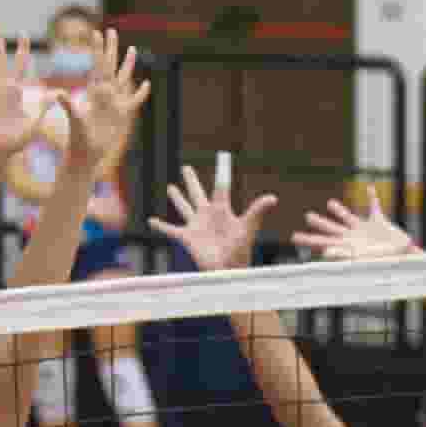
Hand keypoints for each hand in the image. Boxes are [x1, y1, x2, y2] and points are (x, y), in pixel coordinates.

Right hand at [0, 25, 54, 158]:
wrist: (1, 150)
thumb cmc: (17, 139)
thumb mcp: (36, 121)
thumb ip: (45, 106)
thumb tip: (59, 94)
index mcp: (16, 90)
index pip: (20, 64)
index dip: (22, 50)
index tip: (24, 34)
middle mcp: (2, 87)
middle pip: (0, 58)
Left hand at [63, 28, 149, 170]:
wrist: (86, 156)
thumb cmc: (78, 140)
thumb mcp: (75, 122)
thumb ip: (69, 106)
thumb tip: (59, 92)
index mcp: (94, 93)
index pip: (97, 66)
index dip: (97, 50)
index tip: (94, 32)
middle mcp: (104, 94)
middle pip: (110, 66)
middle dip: (111, 49)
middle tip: (111, 30)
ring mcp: (114, 103)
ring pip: (123, 78)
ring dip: (127, 64)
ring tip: (132, 49)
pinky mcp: (122, 115)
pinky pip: (134, 101)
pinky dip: (141, 93)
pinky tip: (146, 84)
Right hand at [149, 164, 277, 271]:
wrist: (229, 270)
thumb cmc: (241, 250)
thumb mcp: (248, 227)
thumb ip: (257, 211)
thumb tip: (273, 198)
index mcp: (221, 210)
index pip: (221, 186)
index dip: (222, 171)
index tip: (223, 156)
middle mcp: (207, 215)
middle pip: (197, 193)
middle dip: (191, 181)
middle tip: (186, 168)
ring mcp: (196, 226)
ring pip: (184, 208)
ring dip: (177, 198)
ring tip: (171, 187)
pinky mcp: (187, 238)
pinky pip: (170, 230)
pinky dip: (160, 226)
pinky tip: (151, 221)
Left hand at [291, 186, 415, 260]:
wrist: (405, 256)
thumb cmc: (385, 260)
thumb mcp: (362, 257)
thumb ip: (344, 254)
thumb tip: (324, 253)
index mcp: (347, 244)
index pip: (323, 241)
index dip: (308, 239)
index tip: (294, 237)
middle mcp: (353, 236)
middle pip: (331, 228)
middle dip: (319, 223)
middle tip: (307, 217)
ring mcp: (365, 229)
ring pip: (349, 217)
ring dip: (340, 210)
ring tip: (330, 204)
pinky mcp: (379, 221)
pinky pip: (375, 207)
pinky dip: (373, 198)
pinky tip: (370, 188)